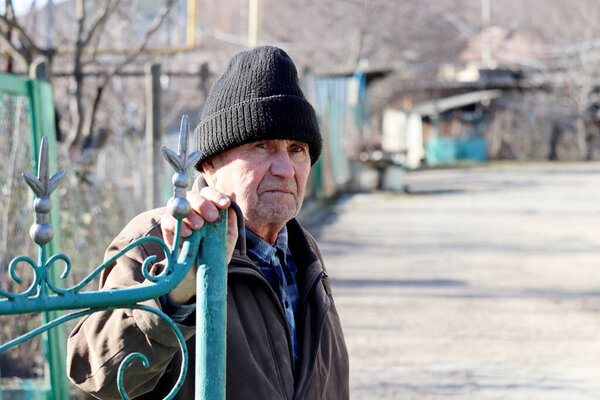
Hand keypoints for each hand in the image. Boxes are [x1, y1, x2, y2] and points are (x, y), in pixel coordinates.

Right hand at [160, 177, 238, 303]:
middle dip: (203, 203)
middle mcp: (192, 209)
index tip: (225, 204)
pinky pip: (168, 220)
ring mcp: (179, 218)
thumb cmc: (215, 250)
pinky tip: (188, 233)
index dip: (216, 195)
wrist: (202, 272)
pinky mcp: (168, 230)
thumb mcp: (228, 236)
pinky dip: (178, 225)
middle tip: (212, 216)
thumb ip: (230, 218)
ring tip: (199, 226)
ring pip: (178, 205)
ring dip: (190, 214)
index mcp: (207, 207)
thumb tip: (232, 196)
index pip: (208, 193)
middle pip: (192, 196)